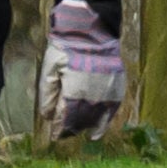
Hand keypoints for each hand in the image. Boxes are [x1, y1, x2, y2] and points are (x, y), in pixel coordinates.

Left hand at [40, 0, 125, 139]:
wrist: (92, 32)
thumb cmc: (66, 49)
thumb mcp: (49, 70)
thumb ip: (48, 95)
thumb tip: (48, 116)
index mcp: (75, 91)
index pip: (67, 118)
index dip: (61, 129)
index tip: (55, 136)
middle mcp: (94, 95)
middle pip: (82, 120)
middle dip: (72, 129)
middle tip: (63, 136)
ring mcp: (108, 91)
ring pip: (98, 118)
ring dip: (88, 127)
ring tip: (80, 134)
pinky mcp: (118, 86)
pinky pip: (112, 109)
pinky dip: (105, 122)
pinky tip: (98, 132)